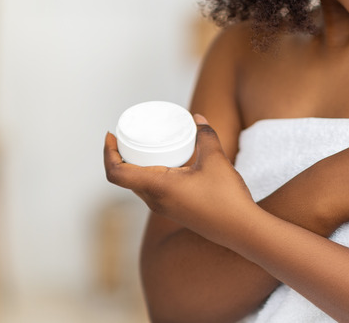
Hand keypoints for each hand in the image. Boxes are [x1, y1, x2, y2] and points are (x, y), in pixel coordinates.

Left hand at [103, 115, 252, 242]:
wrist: (241, 229)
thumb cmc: (226, 197)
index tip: (111, 135)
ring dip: (136, 166)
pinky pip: (153, 190)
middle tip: (129, 135)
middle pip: (125, 178)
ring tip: (147, 146)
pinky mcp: (175, 211)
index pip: (116, 173)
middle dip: (121, 155)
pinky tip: (167, 164)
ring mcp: (164, 208)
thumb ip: (205, 136)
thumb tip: (197, 118)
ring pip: (139, 185)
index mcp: (157, 187)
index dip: (108, 153)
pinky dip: (151, 174)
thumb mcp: (216, 160)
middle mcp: (155, 200)